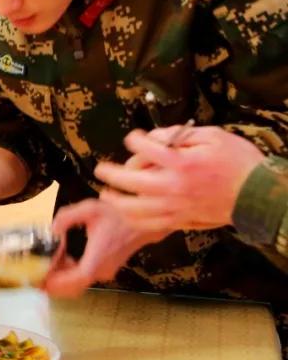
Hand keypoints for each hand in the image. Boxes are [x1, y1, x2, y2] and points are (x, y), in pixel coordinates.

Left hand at [41, 199, 170, 297]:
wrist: (144, 220)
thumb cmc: (117, 214)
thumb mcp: (90, 209)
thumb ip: (67, 217)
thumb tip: (52, 229)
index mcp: (97, 259)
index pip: (75, 280)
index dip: (57, 283)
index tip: (40, 280)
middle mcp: (101, 271)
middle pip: (73, 287)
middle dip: (52, 284)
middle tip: (33, 277)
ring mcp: (104, 272)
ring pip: (77, 284)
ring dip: (59, 279)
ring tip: (42, 267)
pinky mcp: (104, 270)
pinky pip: (82, 278)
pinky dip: (68, 274)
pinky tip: (58, 260)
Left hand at [93, 126, 264, 231]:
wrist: (259, 194)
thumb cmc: (238, 162)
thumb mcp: (212, 136)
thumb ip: (179, 135)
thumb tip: (156, 138)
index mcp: (180, 163)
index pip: (143, 148)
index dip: (135, 139)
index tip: (134, 137)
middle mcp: (172, 187)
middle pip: (129, 181)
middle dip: (110, 173)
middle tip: (100, 169)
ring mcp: (175, 207)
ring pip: (135, 209)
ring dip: (116, 201)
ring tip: (107, 194)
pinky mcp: (181, 220)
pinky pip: (150, 224)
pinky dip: (135, 219)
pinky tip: (127, 212)